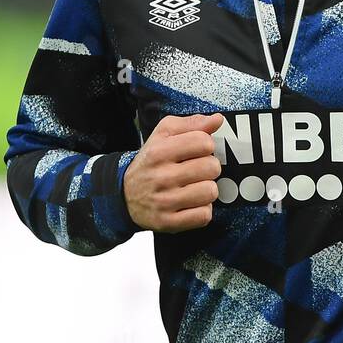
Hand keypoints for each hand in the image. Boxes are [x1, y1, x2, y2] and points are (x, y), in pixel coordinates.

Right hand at [124, 113, 223, 232]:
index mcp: (159, 151)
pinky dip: (202, 210)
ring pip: (210, 192)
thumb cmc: (151, 162)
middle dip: (208, 167)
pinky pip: (204, 215)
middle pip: (211, 167)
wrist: (124, 195)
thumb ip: (191, 124)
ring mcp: (164, 202)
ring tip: (194, 187)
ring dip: (207, 189)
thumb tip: (218, 119)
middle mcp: (161, 177)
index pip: (203, 141)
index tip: (197, 151)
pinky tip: (191, 204)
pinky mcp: (168, 222)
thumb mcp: (163, 135)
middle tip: (196, 170)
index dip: (206, 145)